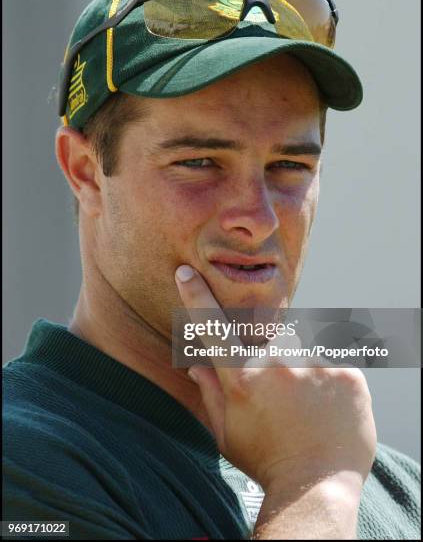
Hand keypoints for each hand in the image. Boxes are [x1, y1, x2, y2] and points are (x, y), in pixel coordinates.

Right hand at [175, 264, 376, 498]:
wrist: (319, 486)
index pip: (213, 327)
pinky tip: (327, 405)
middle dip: (273, 355)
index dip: (196, 296)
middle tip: (283, 394)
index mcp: (242, 378)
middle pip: (269, 336)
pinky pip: (331, 357)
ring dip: (302, 365)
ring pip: (302, 346)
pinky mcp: (345, 369)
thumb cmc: (266, 461)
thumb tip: (196, 364)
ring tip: (308, 403)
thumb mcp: (228, 433)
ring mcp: (314, 363)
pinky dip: (327, 376)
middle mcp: (277, 363)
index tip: (186, 271)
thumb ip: (211, 393)